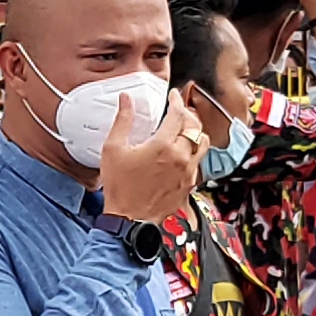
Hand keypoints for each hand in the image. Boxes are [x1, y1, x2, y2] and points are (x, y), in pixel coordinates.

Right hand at [94, 87, 208, 223]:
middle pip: (194, 127)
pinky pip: (198, 163)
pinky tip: (181, 153)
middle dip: (187, 115)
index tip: (173, 96)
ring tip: (185, 130)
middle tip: (178, 111)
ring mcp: (187, 173)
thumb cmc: (119, 187)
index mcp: (163, 146)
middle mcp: (180, 158)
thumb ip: (123, 121)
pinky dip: (193, 153)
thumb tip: (126, 100)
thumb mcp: (113, 149)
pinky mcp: (189, 186)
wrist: (128, 220)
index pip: (178, 115)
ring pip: (202, 144)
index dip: (176, 101)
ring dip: (195, 133)